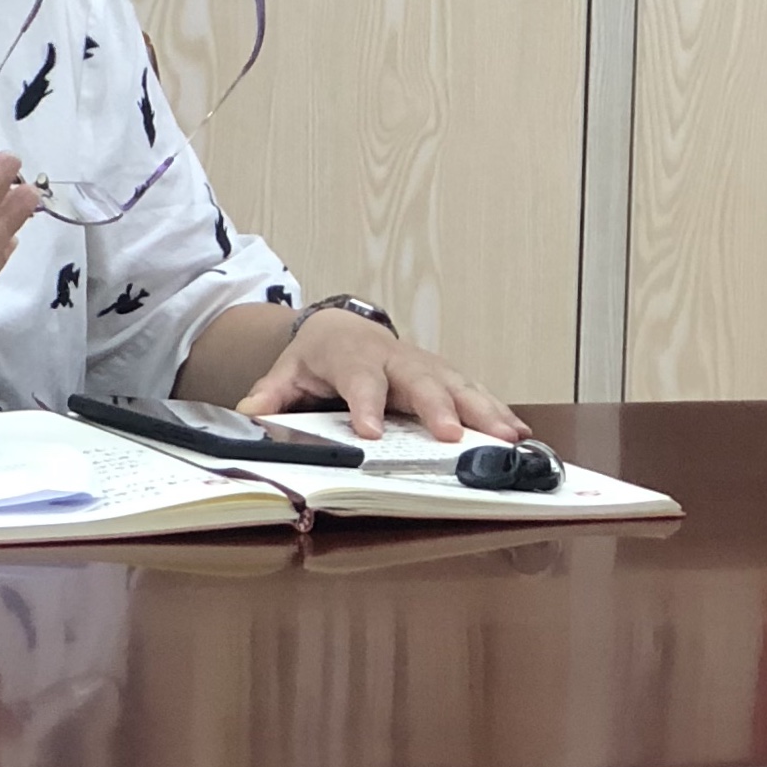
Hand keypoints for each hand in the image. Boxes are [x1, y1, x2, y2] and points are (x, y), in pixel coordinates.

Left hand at [237, 308, 527, 441]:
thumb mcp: (288, 372)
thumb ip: (270, 394)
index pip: (359, 383)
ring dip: (482, 411)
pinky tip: (519, 433)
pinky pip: (475, 392)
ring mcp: (426, 367)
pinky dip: (498, 411)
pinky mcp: (446, 376)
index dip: (365, 406)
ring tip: (506, 438)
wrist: (344, 328)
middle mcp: (395, 360)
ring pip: (457, 386)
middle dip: (436, 407)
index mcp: (354, 358)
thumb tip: (248, 412)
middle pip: (419, 382)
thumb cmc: (320, 356)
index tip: (370, 432)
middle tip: (451, 436)